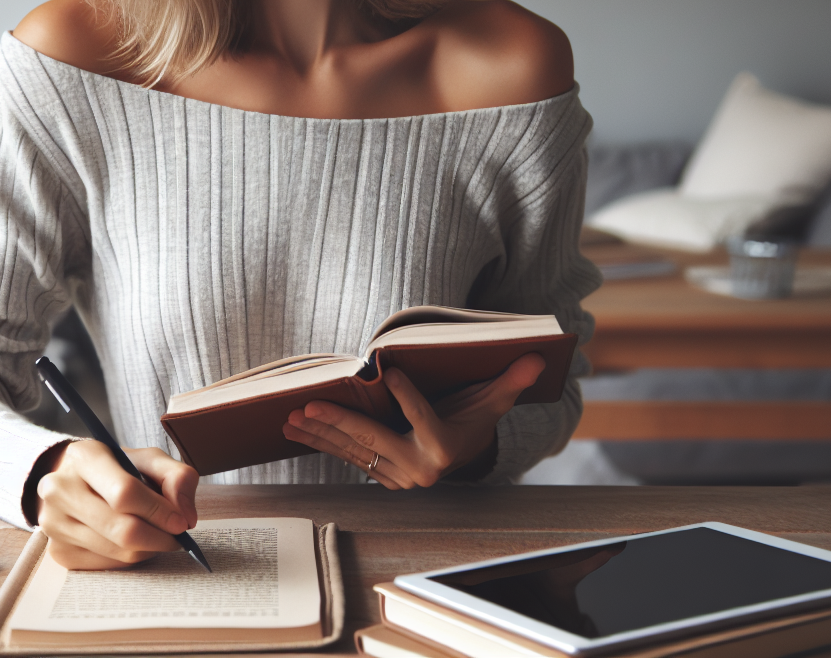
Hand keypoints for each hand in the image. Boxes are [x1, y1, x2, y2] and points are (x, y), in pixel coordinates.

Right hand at [36, 440, 198, 568]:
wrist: (74, 479)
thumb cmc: (117, 467)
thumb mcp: (148, 458)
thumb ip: (176, 476)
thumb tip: (186, 515)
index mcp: (83, 458)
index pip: (124, 493)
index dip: (159, 511)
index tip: (182, 521)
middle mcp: (60, 491)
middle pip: (121, 529)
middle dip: (160, 536)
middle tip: (178, 535)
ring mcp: (54, 525)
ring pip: (118, 552)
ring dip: (149, 548)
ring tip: (158, 534)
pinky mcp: (59, 552)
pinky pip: (108, 565)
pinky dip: (130, 557)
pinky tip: (134, 541)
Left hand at [282, 352, 545, 488]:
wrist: (466, 457)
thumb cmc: (476, 418)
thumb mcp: (493, 400)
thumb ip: (512, 381)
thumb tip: (539, 356)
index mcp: (445, 446)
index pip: (425, 417)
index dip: (408, 396)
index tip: (388, 372)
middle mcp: (418, 467)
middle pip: (375, 439)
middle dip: (338, 422)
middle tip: (308, 406)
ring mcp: (396, 475)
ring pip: (353, 450)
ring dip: (320, 434)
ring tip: (291, 418)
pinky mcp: (381, 474)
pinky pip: (348, 457)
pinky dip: (322, 443)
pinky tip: (297, 431)